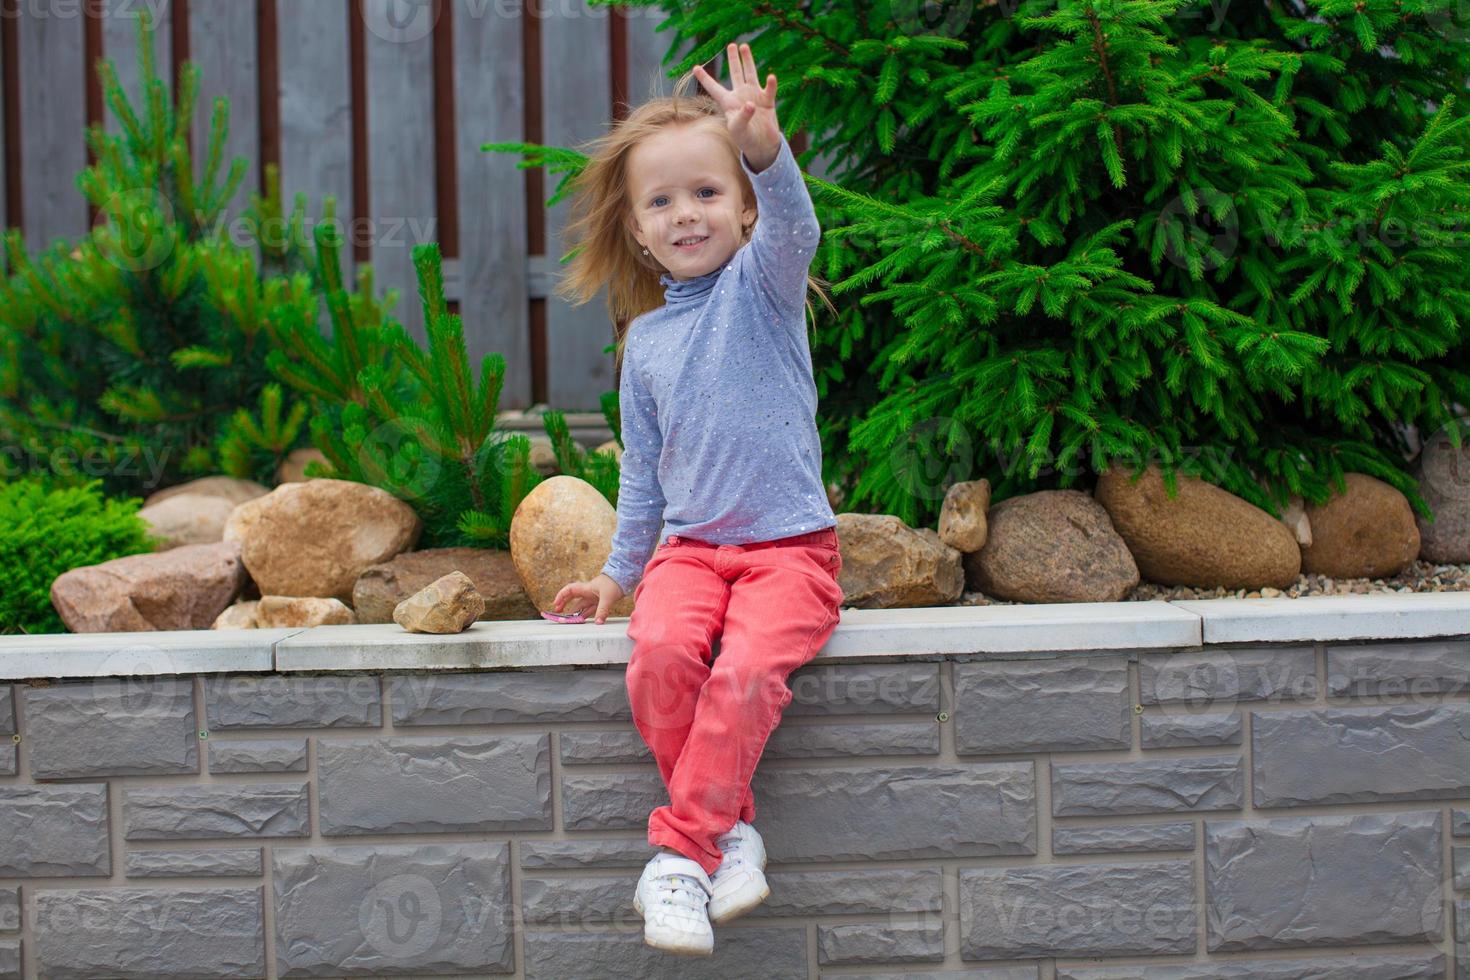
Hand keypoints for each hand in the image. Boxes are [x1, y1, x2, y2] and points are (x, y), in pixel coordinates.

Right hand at [552, 573, 624, 625]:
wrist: (625, 577)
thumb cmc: (615, 583)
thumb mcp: (608, 597)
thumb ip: (602, 610)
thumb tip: (598, 622)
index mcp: (586, 588)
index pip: (569, 590)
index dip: (561, 596)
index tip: (556, 604)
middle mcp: (589, 592)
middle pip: (573, 599)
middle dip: (565, 605)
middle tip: (559, 614)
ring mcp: (595, 596)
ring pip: (582, 605)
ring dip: (576, 612)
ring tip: (569, 620)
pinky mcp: (601, 600)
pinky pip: (591, 609)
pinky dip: (586, 614)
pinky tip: (583, 620)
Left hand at [693, 42, 781, 171]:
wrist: (762, 146)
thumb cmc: (745, 140)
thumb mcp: (738, 130)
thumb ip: (741, 117)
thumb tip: (750, 104)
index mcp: (728, 102)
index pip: (714, 88)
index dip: (705, 78)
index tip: (695, 67)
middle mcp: (740, 95)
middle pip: (735, 73)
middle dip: (733, 60)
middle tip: (731, 45)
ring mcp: (754, 96)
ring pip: (750, 74)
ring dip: (748, 61)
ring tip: (744, 46)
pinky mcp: (767, 101)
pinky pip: (769, 89)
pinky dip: (771, 84)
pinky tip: (771, 77)